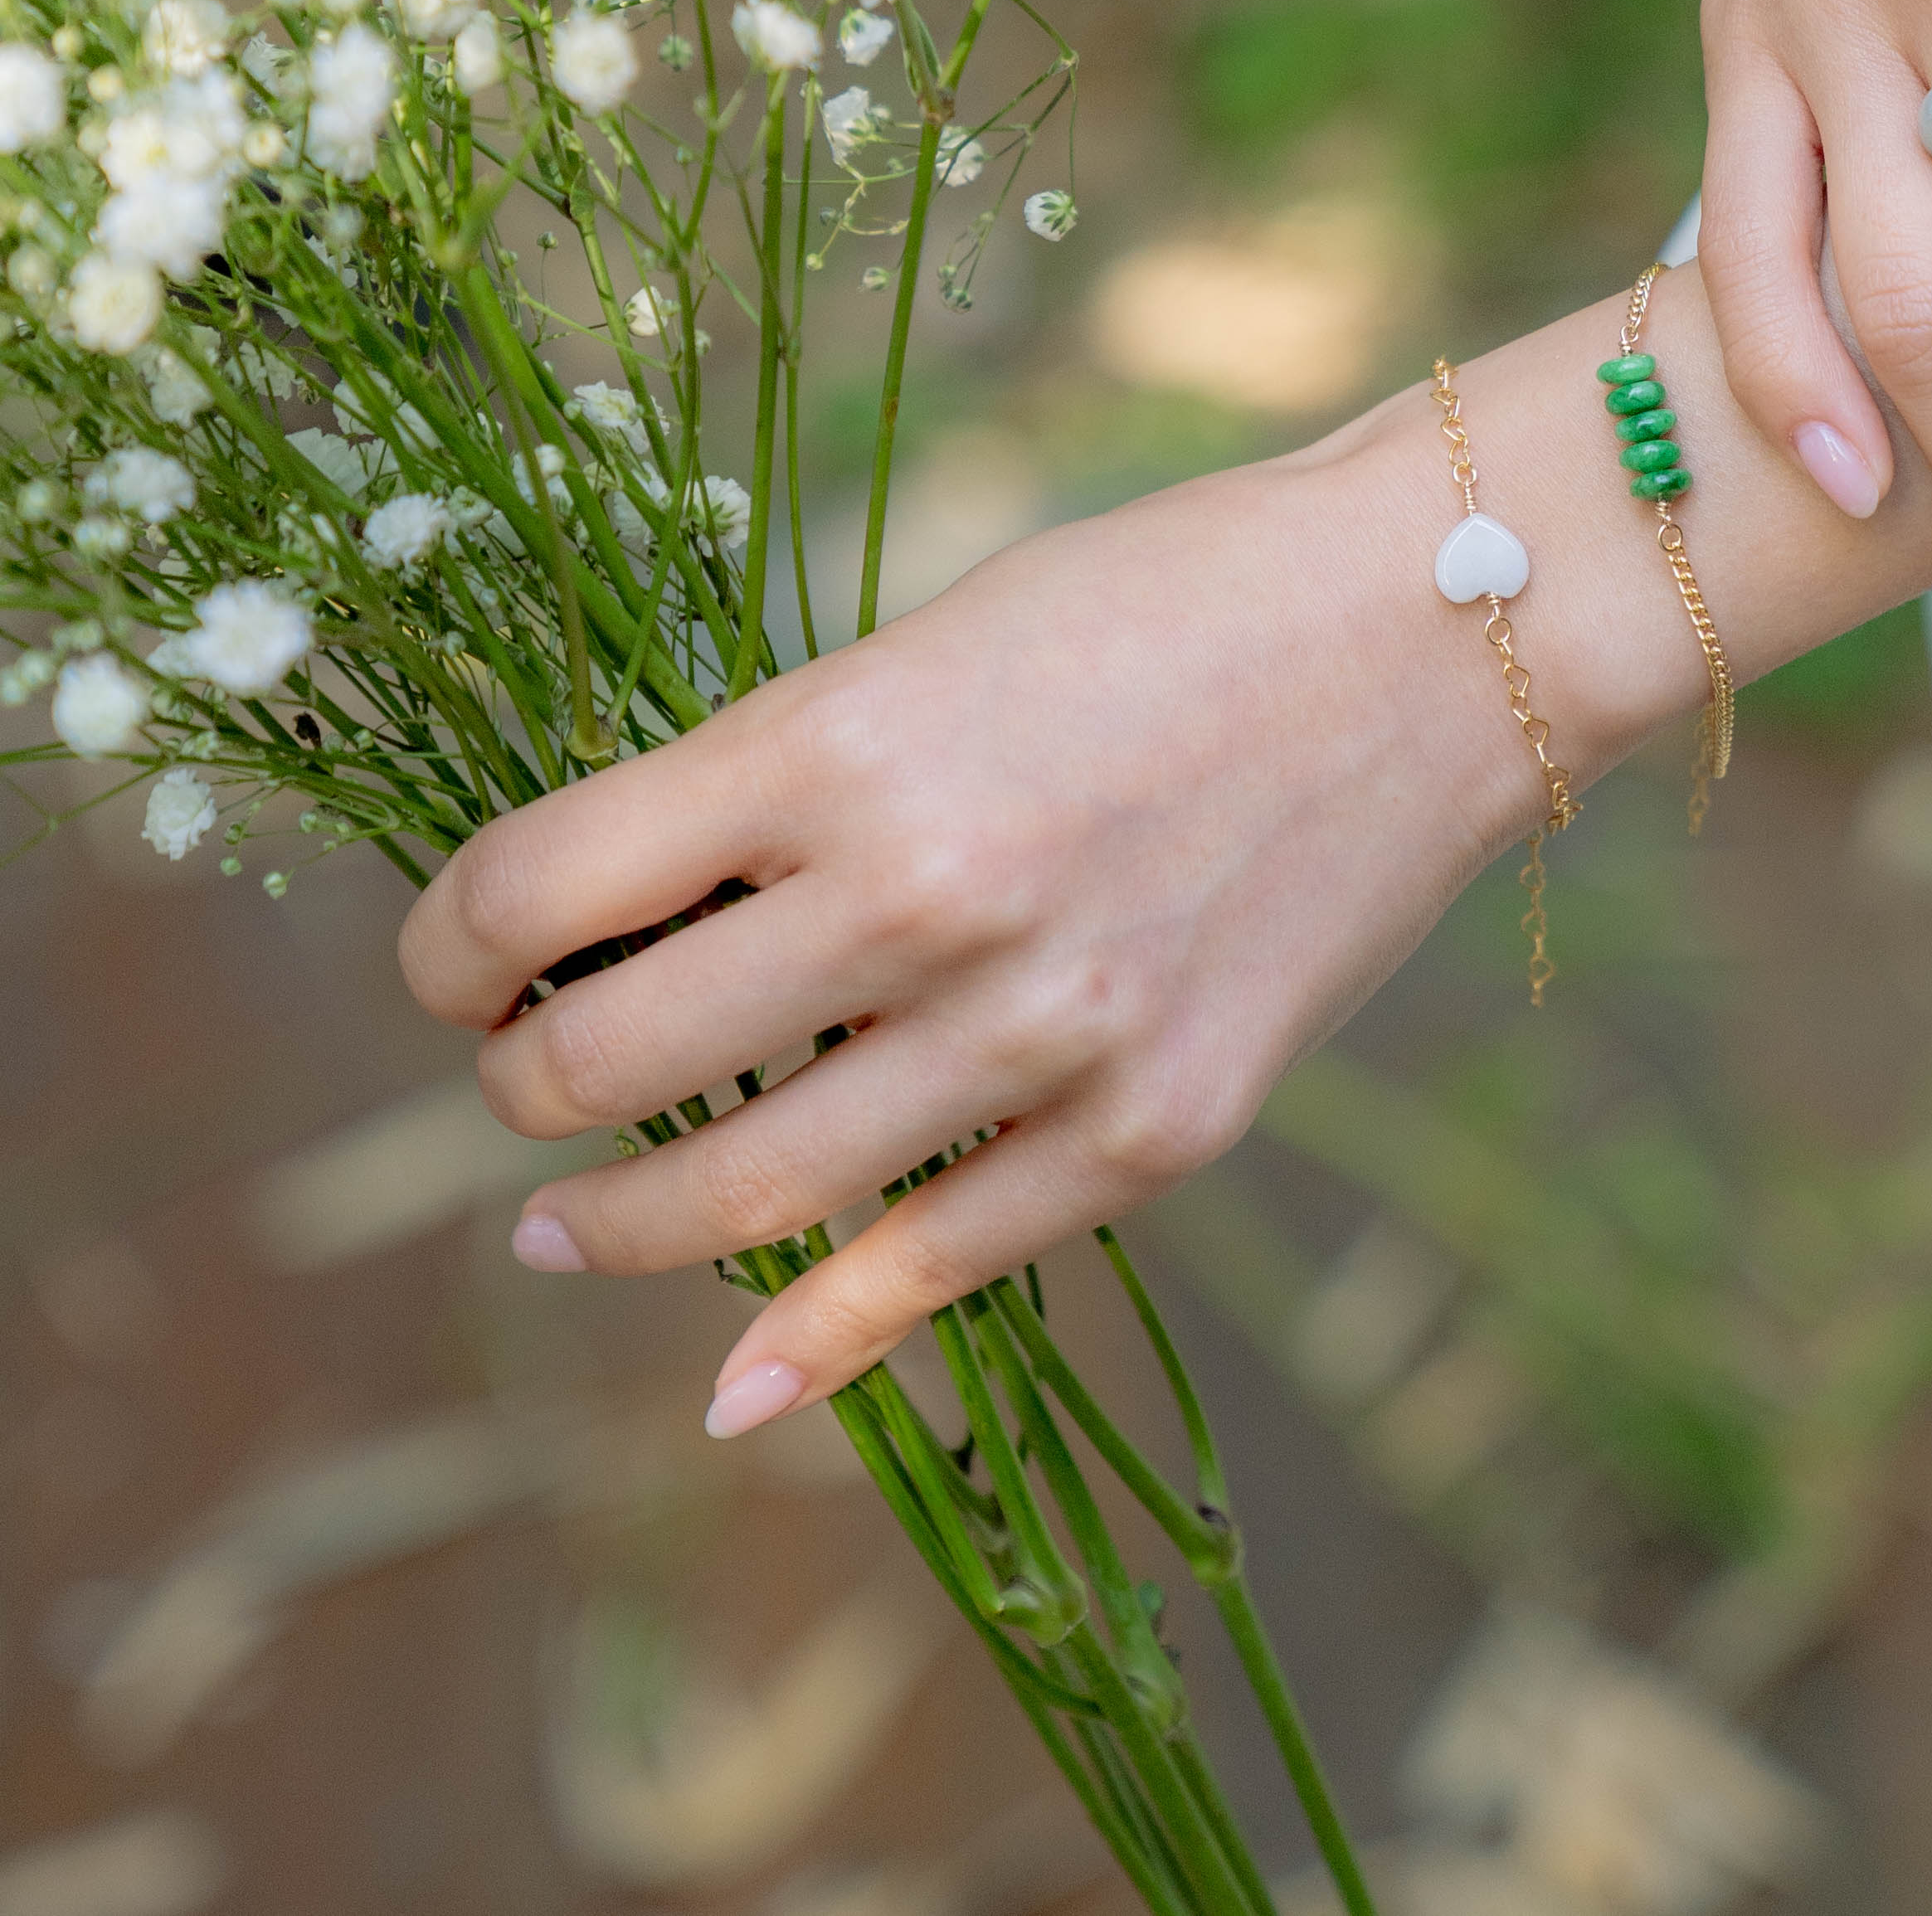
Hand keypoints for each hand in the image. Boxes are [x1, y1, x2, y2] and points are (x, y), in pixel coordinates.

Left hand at [396, 444, 1527, 1433]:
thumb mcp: (935, 643)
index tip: (453, 963)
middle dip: (516, 1088)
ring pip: (743, 1200)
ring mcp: (1045, 1031)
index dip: (446, 946)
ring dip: (619, 1227)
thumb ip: (787, 778)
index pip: (536, 890)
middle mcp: (924, 898)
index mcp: (844, 742)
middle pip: (604, 1068)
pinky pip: (933, 1272)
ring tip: (568, 1225)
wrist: (1441, 629)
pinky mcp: (1156, 1126)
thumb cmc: (1171, 597)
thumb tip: (621, 918)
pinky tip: (738, 1377)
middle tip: (519, 1075)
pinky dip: (812, 1348)